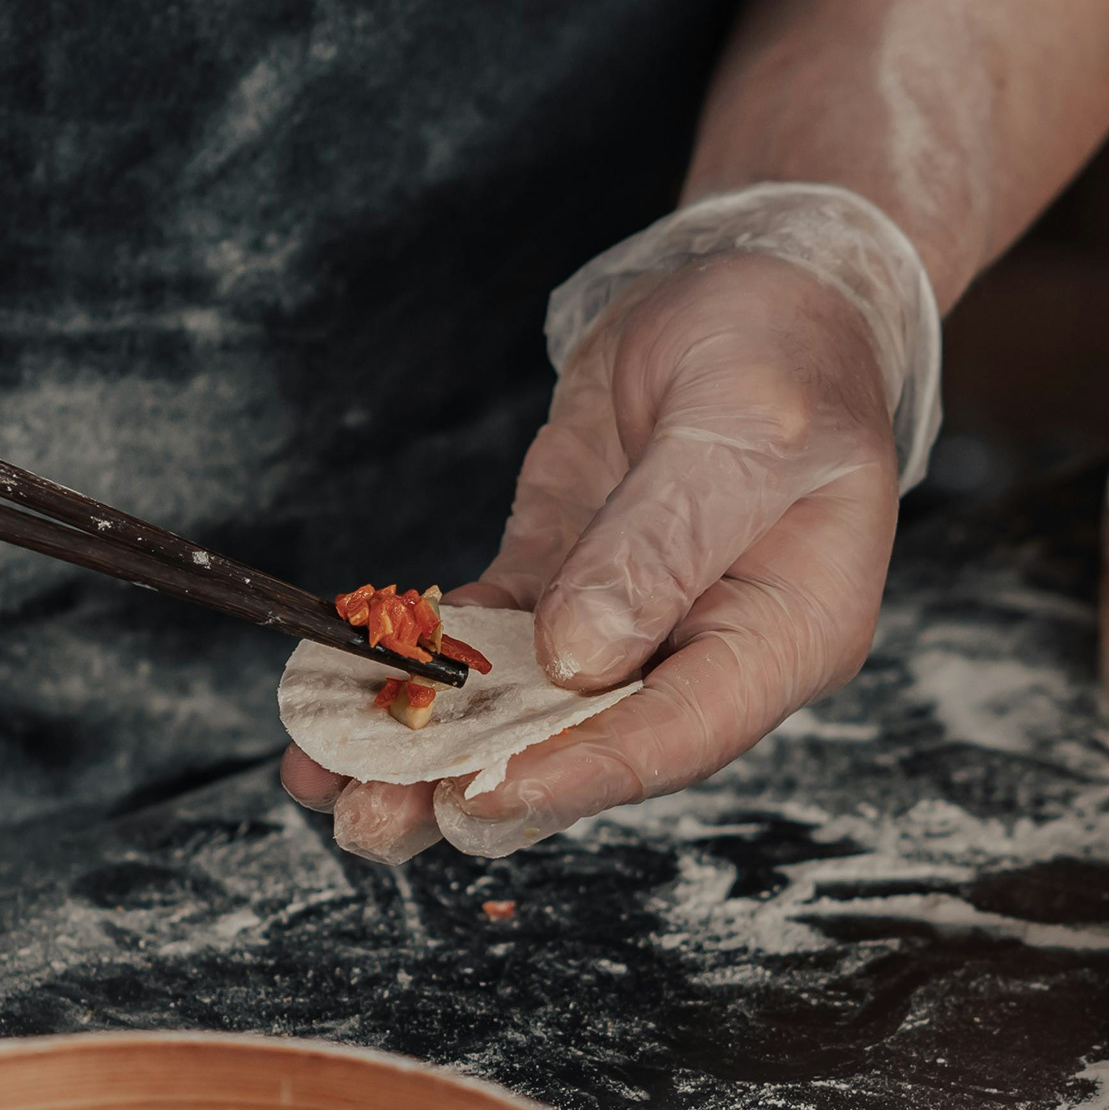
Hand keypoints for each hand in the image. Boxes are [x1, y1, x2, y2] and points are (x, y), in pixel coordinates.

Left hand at [283, 248, 901, 862]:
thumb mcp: (742, 429)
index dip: (575, 774)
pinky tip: (341, 688)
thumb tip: (577, 659)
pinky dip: (414, 662)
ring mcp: (630, 621)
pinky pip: (485, 637)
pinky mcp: (563, 578)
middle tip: (371, 818)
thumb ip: (661, 542)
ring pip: (521, 705)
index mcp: (785, 636)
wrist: (758, 291)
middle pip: (587, 743)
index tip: (478, 798)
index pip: (679, 731)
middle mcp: (705, 652)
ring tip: (323, 781)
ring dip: (424, 741)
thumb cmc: (784, 351)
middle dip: (472, 782)